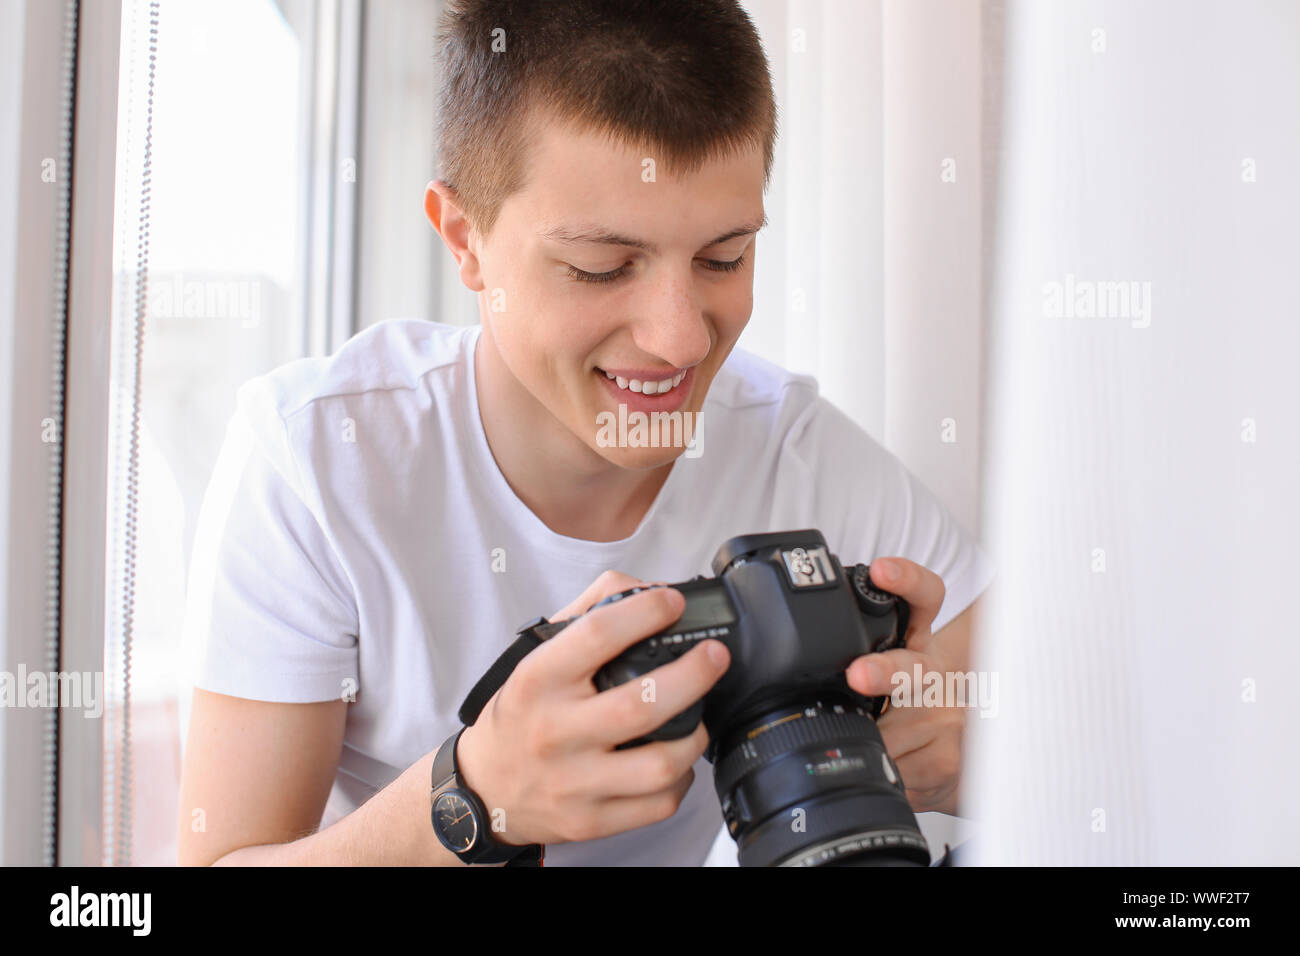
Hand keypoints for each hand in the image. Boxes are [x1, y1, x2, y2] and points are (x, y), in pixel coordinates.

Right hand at [455, 571, 730, 845]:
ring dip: (694, 735)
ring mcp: (573, 781)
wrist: (485, 788)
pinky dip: (681, 779)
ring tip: (698, 715)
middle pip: (642, 703)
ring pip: (660, 762)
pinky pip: (658, 803)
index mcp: (539, 679)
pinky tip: (676, 761)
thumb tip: (651, 592)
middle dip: (693, 674)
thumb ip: (589, 613)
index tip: (674, 602)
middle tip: (715, 655)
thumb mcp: (537, 655)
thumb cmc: (524, 712)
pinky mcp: (591, 820)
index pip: (597, 635)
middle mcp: (554, 730)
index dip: (646, 613)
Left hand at [844, 557, 966, 814]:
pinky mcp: (951, 760)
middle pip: (913, 667)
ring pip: (892, 731)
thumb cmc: (905, 708)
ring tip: (859, 748)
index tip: (882, 570)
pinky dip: (879, 773)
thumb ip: (847, 658)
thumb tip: (776, 665)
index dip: (907, 580)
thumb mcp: (882, 674)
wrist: (955, 758)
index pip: (924, 598)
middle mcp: (935, 673)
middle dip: (885, 671)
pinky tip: (884, 771)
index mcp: (916, 642)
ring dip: (865, 742)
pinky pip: (897, 770)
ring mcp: (947, 717)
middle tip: (860, 674)